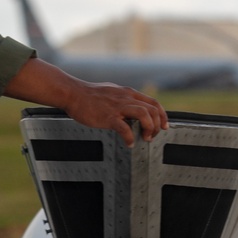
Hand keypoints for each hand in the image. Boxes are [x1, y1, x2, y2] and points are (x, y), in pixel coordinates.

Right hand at [3, 58, 167, 147]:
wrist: (73, 94)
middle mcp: (126, 98)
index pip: (153, 103)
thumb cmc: (90, 96)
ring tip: (144, 139)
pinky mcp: (108, 117)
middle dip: (157, 125)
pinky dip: (130, 138)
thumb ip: (124, 100)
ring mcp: (118, 107)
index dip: (162, 116)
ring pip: (144, 115)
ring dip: (149, 129)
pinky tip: (129, 144)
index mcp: (128, 93)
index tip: (164, 126)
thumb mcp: (112, 93)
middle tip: (152, 136)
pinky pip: (125, 128)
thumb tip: (132, 110)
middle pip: (152, 110)